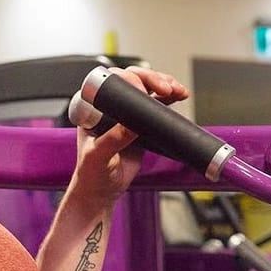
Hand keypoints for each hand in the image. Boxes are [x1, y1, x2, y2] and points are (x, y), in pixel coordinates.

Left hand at [68, 66, 189, 209]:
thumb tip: (130, 124)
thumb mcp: (98, 157)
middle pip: (132, 81)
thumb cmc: (91, 174)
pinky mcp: (140, 125)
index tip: (143, 89)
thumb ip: (112, 140)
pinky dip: (169, 99)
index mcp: (92, 110)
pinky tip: (179, 96)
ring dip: (164, 85)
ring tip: (177, 90)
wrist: (103, 192)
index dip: (128, 80)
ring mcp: (126, 114)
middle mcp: (109, 107)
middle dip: (151, 79)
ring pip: (146, 90)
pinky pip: (156, 106)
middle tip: (166, 88)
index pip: (110, 84)